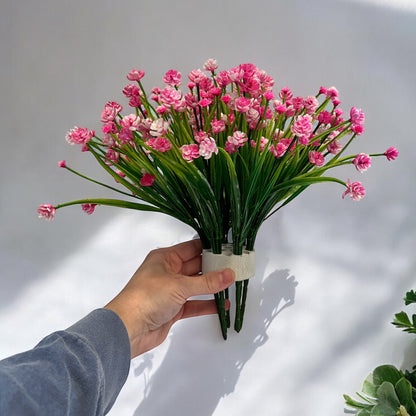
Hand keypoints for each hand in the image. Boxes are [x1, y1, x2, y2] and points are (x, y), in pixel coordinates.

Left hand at [104, 239, 234, 357]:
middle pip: (196, 266)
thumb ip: (207, 281)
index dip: (210, 248)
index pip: (192, 248)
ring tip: (232, 284)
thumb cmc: (146, 298)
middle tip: (235, 267)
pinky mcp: (173, 309)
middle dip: (215, 268)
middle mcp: (168, 272)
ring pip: (196, 286)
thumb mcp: (180, 285)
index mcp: (165, 258)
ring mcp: (170, 291)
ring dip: (212, 286)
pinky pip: (194, 304)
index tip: (228, 249)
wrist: (128, 329)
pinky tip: (221, 305)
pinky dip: (207, 304)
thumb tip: (229, 274)